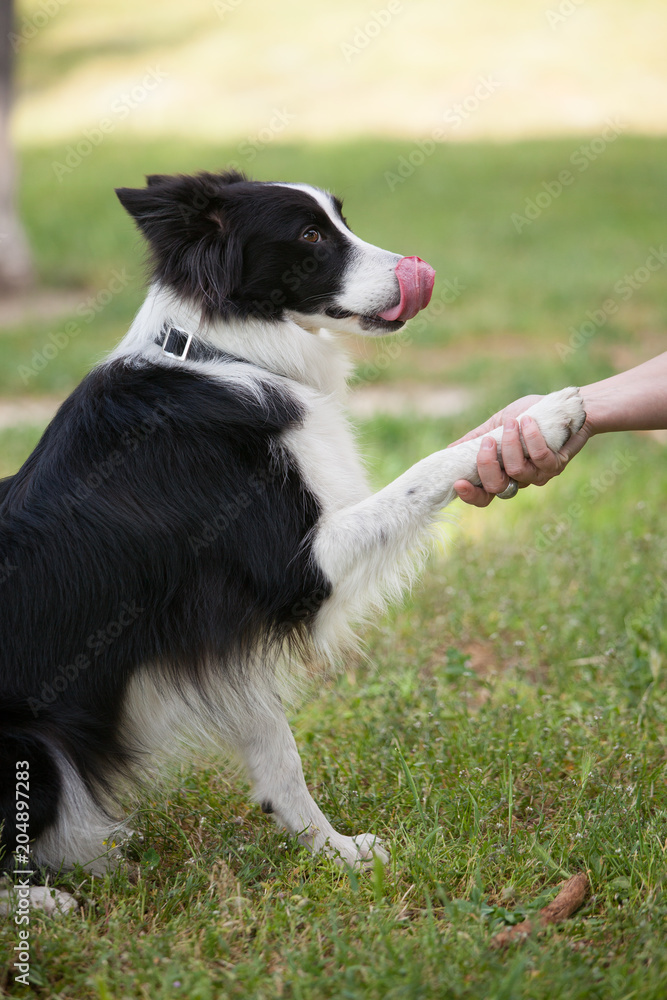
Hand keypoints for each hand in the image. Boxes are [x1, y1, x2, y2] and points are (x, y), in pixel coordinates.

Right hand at [450, 395, 591, 506]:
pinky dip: (531, 438)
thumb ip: (477, 438)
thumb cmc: (530, 415)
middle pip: (497, 488)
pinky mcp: (556, 465)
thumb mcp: (497, 424)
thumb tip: (449, 450)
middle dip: (487, 465)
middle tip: (488, 441)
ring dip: (511, 444)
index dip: (470, 495)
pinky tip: (528, 421)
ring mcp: (539, 475)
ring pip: (517, 471)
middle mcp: (520, 479)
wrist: (565, 407)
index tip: (458, 483)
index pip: (483, 496)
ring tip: (511, 423)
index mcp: (502, 473)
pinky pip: (539, 457)